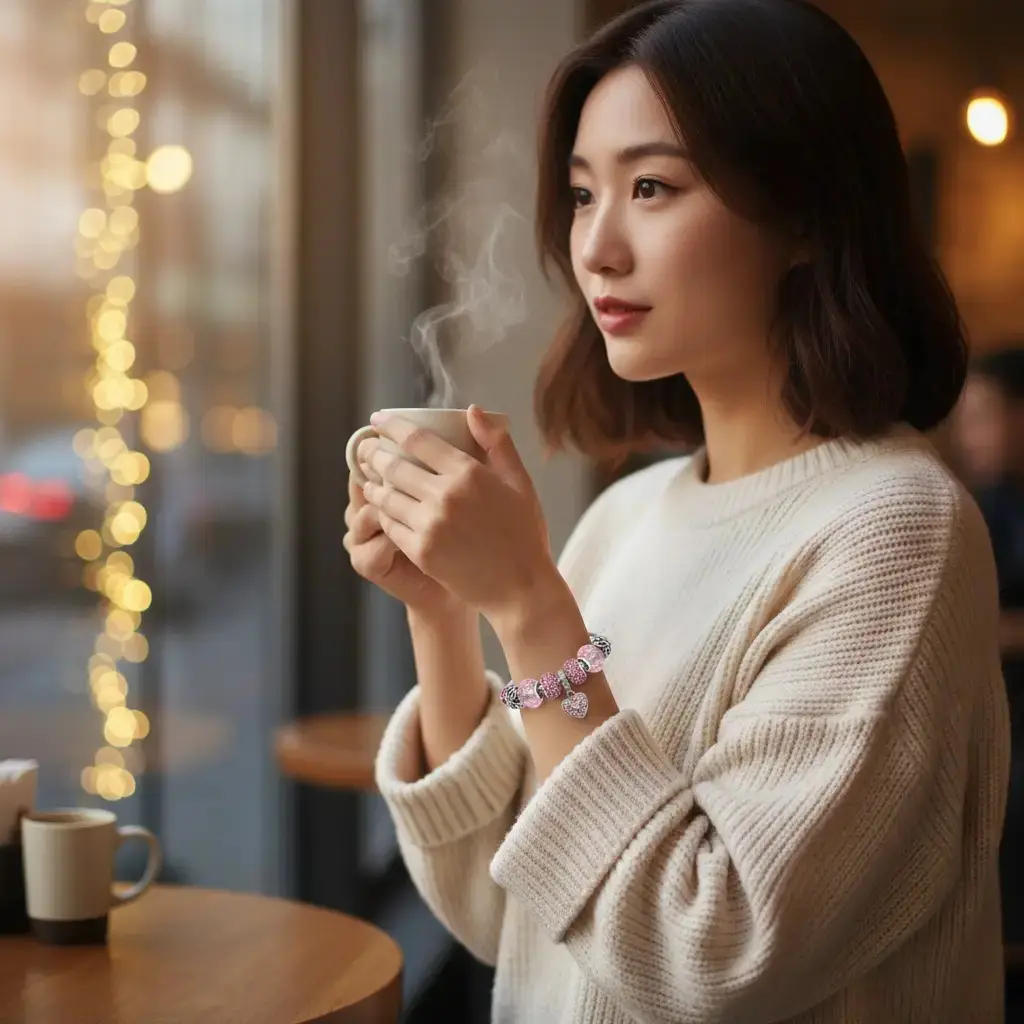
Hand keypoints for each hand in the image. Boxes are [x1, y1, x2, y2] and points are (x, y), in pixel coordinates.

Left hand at [359, 406, 557, 625]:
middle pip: (394, 466)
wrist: (521, 589)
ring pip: (386, 496)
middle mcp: (445, 496)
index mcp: (469, 473)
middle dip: (374, 454)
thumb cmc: (524, 535)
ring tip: (369, 479)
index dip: (392, 426)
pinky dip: (383, 514)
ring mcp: (430, 525)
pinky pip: (390, 525)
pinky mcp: (421, 551)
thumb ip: (497, 444)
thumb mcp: (520, 483)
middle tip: (367, 449)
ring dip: (374, 485)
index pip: (418, 439)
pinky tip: (384, 510)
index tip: (378, 419)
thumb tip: (472, 410)